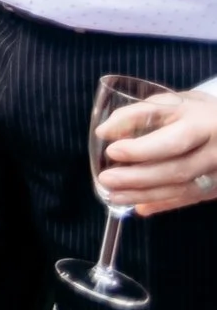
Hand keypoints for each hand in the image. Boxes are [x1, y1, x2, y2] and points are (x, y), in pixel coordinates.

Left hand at [97, 88, 216, 214]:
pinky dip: (162, 203)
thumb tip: (103, 132)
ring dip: (144, 195)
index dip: (141, 150)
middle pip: (177, 170)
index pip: (173, 141)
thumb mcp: (170, 102)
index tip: (111, 151)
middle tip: (106, 179)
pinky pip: (188, 200)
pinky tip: (138, 206)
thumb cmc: (193, 112)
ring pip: (182, 190)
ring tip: (113, 194)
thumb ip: (137, 114)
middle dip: (138, 178)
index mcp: (203, 124)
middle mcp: (216, 152)